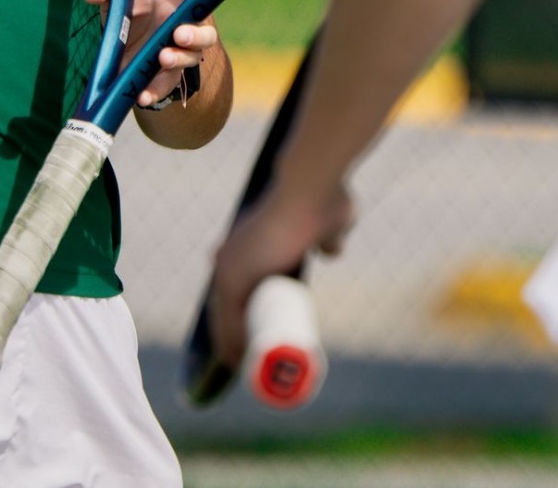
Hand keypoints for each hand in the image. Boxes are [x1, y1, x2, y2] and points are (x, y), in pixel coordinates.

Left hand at [82, 0, 218, 106]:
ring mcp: (179, 57)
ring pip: (191, 59)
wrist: (119, 56)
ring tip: (163, 58)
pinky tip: (142, 96)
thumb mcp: (115, 3)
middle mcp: (185, 31)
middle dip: (196, 35)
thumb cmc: (126, 20)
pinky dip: (155, 92)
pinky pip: (165, 88)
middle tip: (179, 35)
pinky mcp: (165, 80)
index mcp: (178, 5)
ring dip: (179, 59)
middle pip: (206, 33)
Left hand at [208, 185, 352, 368]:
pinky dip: (232, 346)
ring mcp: (227, 267)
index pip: (239, 294)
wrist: (311, 186)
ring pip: (226, 321)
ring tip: (253, 371)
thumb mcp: (327, 226)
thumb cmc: (323, 199)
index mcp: (243, 245)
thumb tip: (330, 252)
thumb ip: (330, 238)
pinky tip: (238, 365)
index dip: (247, 319)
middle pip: (228, 312)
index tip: (263, 339)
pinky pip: (227, 322)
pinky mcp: (231, 278)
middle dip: (239, 340)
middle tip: (261, 362)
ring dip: (235, 349)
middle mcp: (227, 257)